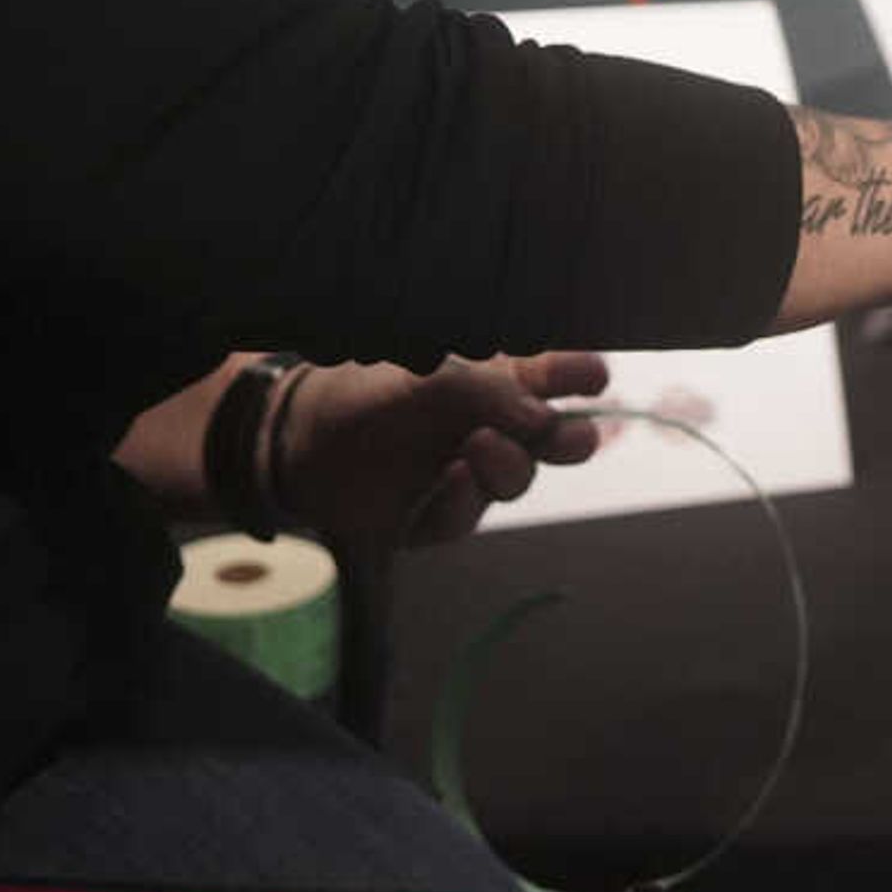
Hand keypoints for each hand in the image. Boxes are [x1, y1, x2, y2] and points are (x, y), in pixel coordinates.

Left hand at [270, 348, 612, 552]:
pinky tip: (447, 480)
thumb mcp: (432, 377)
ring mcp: (469, 474)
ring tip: (476, 449)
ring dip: (507, 466)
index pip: (557, 375)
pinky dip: (462, 498)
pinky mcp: (440, 516)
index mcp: (496, 379)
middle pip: (555, 438)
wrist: (297, 444)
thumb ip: (492, 390)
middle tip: (564, 438)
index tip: (594, 378)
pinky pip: (469, 515)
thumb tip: (544, 418)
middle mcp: (492, 426)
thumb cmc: (365, 393)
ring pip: (516, 480)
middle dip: (569, 439)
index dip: (582, 376)